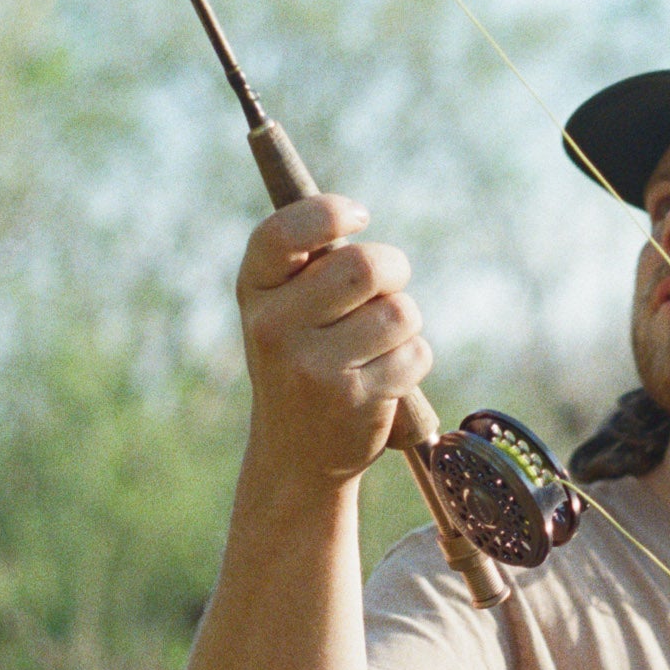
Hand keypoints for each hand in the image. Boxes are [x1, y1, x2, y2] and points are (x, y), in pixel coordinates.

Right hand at [236, 195, 430, 483]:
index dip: (328, 213)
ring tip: (379, 341)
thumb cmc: (300, 360)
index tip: (360, 217)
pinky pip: (415, 353)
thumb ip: (309, 265)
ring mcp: (314, 367)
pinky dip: (412, 359)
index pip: (283, 233)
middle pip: (364, 266)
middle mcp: (275, 328)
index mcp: (254, 291)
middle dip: (393, 269)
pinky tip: (384, 376)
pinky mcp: (355, 400)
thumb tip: (352, 216)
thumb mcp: (283, 310)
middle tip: (389, 282)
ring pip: (399, 311)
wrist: (295, 456)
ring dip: (404, 319)